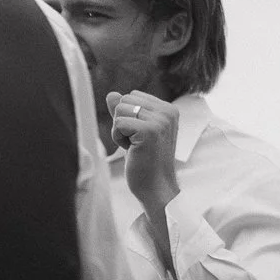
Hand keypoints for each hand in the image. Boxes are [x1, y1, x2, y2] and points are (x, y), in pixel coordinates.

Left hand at [111, 90, 181, 271]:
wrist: (154, 186)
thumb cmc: (143, 159)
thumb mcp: (133, 131)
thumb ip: (123, 111)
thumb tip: (111, 93)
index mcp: (168, 109)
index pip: (131, 96)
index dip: (127, 116)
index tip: (139, 136)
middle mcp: (168, 111)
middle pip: (124, 100)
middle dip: (121, 122)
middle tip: (136, 142)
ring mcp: (161, 120)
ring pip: (119, 110)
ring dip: (119, 130)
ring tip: (135, 146)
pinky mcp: (150, 131)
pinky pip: (118, 123)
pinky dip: (118, 138)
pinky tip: (133, 150)